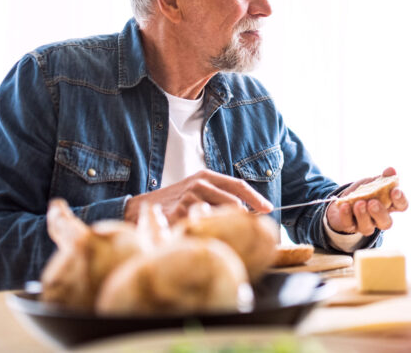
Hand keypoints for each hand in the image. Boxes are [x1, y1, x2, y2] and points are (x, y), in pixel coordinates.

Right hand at [123, 169, 272, 223]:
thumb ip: (220, 196)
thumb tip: (248, 212)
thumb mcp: (198, 190)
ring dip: (222, 227)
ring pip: (219, 216)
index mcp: (207, 177)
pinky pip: (202, 227)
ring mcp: (189, 199)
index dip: (255, 198)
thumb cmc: (176, 201)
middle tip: (244, 230)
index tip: (268, 209)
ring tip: (217, 232)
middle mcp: (199, 185)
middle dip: (241, 218)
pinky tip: (200, 235)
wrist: (143, 207)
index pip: (239, 185)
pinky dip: (206, 233)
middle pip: (234, 203)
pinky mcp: (179, 214)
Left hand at [326, 167, 407, 235]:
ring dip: (362, 215)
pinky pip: (348, 224)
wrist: (346, 200)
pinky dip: (346, 215)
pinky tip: (345, 205)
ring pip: (367, 227)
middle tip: (373, 202)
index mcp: (390, 206)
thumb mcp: (374, 182)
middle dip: (380, 213)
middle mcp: (380, 219)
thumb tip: (391, 170)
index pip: (401, 206)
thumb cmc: (366, 191)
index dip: (400, 199)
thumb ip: (383, 177)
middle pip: (386, 223)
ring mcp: (365, 225)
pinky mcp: (350, 226)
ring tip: (358, 203)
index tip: (395, 191)